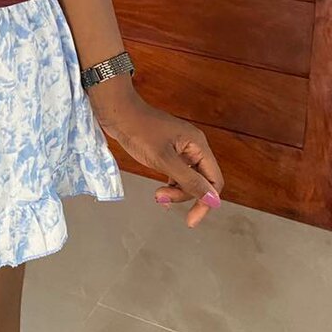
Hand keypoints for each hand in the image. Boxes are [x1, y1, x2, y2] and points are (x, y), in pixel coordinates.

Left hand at [94, 85, 224, 227]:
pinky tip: (161, 191)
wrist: (117, 112)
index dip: (206, 201)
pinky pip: (176, 173)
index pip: (214, 181)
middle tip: (161, 199)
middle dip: (183, 195)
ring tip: (157, 195)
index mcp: (198, 145)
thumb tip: (213, 199)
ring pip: (187, 179)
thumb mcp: (164, 159)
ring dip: (175, 191)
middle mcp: (193, 147)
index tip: (191, 219)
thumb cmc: (138, 130)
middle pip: (201, 181)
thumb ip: (189, 180)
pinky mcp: (168, 151)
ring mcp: (180, 148)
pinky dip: (170, 184)